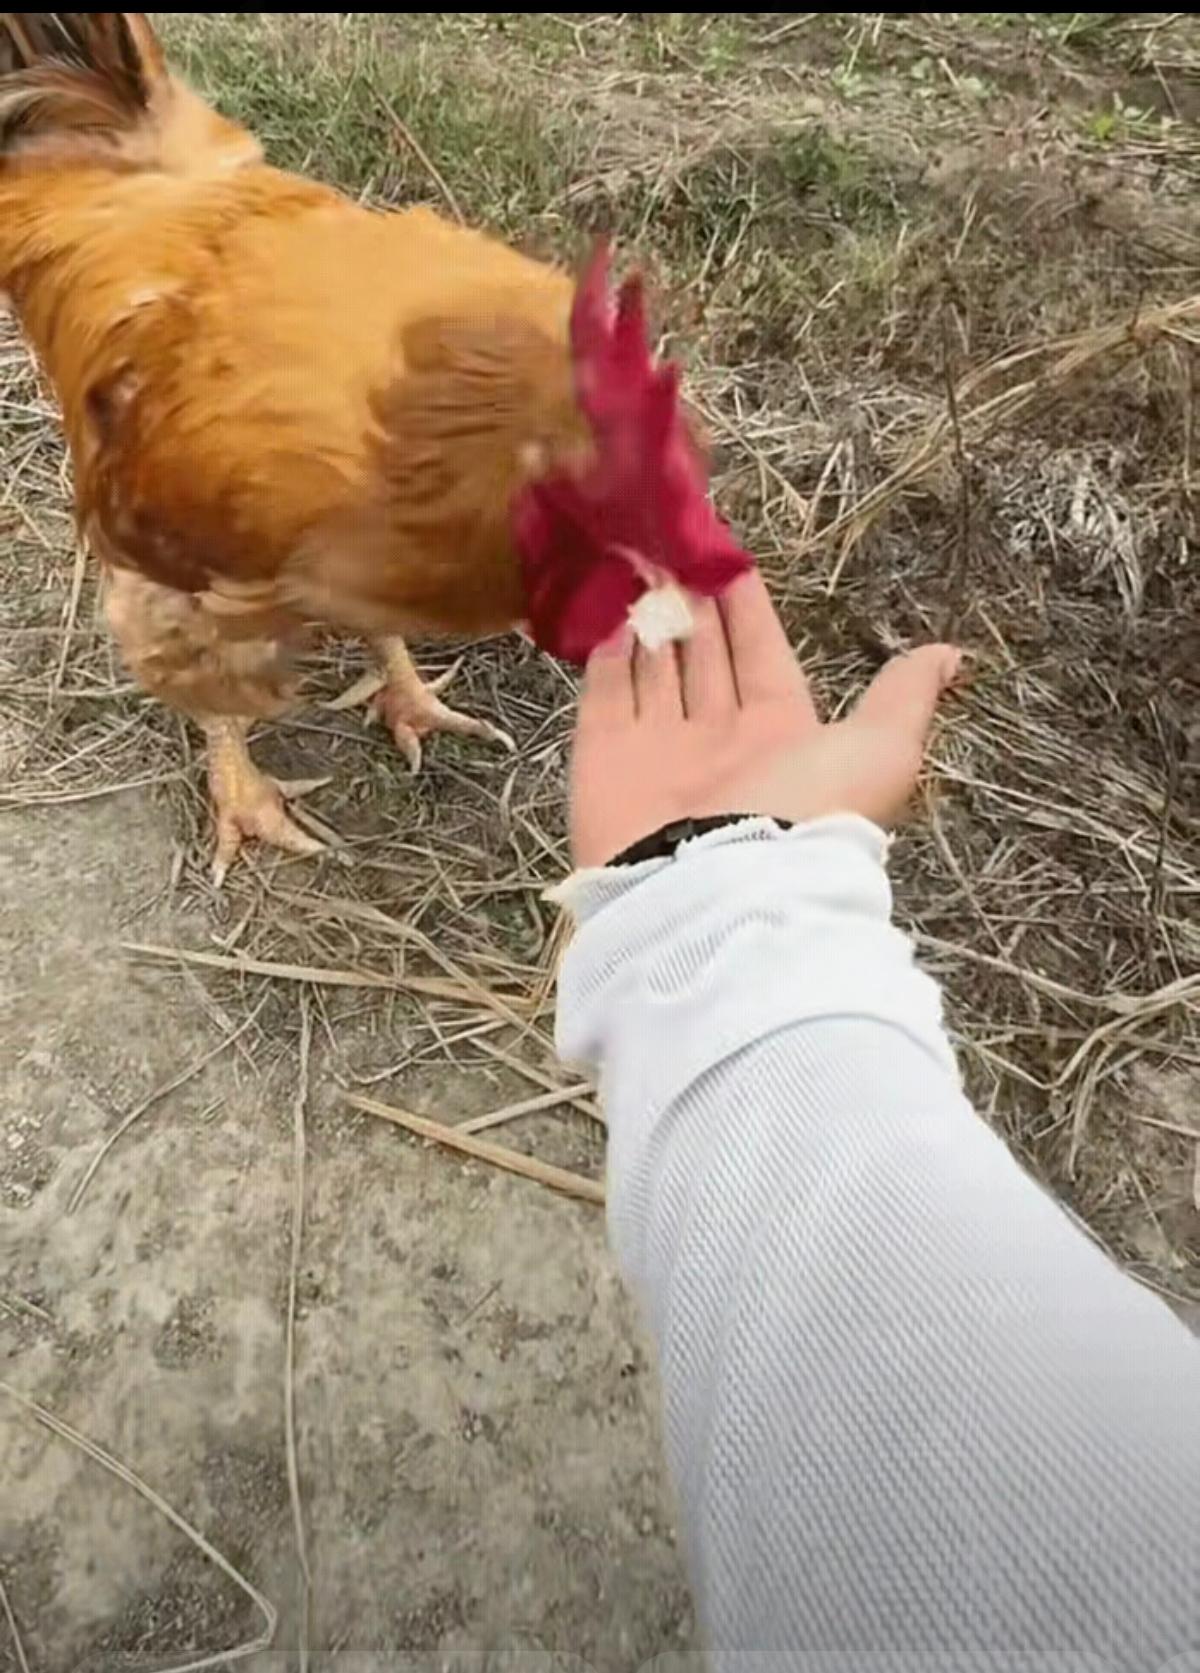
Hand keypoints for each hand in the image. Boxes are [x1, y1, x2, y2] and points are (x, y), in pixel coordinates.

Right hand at [570, 572, 960, 868]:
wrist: (718, 892)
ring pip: (654, 670)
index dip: (746, 608)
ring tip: (637, 564)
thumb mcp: (881, 749)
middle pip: (703, 657)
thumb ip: (903, 698)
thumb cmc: (805, 815)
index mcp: (781, 735)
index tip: (728, 557)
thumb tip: (950, 658)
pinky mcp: (605, 762)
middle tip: (674, 550)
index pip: (760, 654)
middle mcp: (719, 742)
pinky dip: (603, 655)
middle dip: (692, 606)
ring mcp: (660, 752)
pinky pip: (604, 697)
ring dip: (647, 620)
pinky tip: (604, 611)